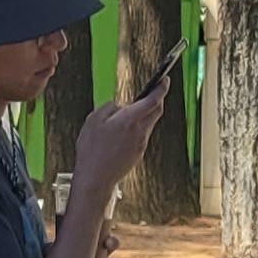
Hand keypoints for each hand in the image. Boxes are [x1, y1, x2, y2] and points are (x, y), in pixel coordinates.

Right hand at [73, 78, 167, 198]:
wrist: (95, 179)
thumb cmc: (92, 150)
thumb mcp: (93, 120)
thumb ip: (109, 107)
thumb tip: (119, 107)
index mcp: (129, 120)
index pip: (153, 100)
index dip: (161, 88)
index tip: (165, 79)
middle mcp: (139, 132)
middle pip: (156, 111)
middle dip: (157, 99)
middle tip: (153, 91)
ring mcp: (141, 144)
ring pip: (149, 123)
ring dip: (144, 114)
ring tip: (129, 113)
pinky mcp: (138, 153)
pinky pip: (142, 135)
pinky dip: (137, 128)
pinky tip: (123, 131)